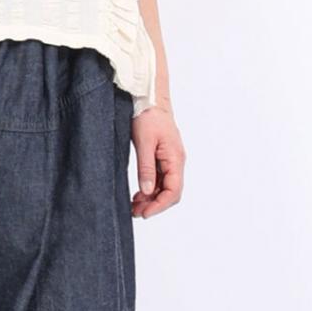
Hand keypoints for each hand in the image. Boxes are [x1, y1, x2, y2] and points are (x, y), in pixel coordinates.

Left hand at [130, 103, 185, 218]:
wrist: (150, 97)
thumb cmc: (148, 115)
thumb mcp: (144, 142)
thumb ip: (146, 167)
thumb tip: (148, 190)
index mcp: (175, 158)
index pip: (173, 191)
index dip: (159, 205)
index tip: (145, 213)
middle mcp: (176, 161)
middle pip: (170, 191)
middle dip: (155, 204)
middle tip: (135, 212)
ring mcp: (170, 158)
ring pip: (165, 186)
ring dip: (152, 197)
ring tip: (135, 205)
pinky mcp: (163, 155)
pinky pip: (160, 177)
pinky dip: (151, 187)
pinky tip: (140, 192)